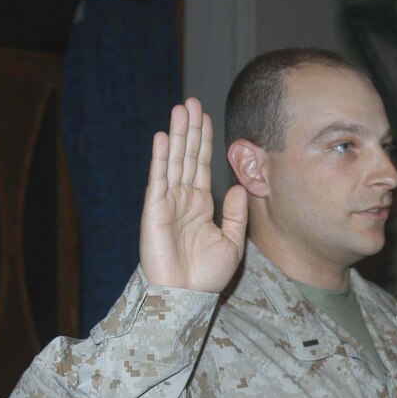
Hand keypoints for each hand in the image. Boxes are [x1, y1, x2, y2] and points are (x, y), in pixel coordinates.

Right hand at [140, 98, 247, 291]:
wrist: (187, 296)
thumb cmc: (207, 275)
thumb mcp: (232, 242)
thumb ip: (236, 214)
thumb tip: (241, 187)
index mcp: (201, 204)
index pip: (203, 165)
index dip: (205, 141)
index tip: (207, 117)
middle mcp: (183, 198)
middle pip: (187, 156)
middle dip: (190, 129)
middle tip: (192, 101)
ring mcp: (168, 202)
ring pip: (174, 161)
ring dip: (176, 135)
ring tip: (180, 109)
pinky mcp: (155, 210)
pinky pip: (159, 180)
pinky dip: (161, 158)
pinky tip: (163, 138)